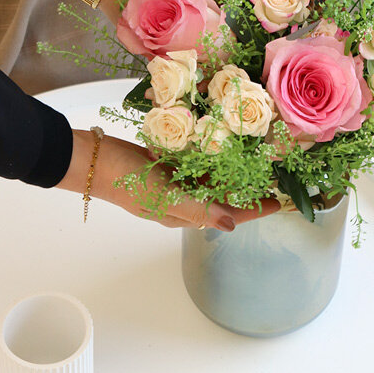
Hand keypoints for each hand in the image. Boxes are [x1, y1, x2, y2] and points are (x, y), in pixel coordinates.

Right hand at [56, 130, 279, 231]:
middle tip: (272, 176)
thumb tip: (231, 223)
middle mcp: (183, 201)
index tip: (279, 202)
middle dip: (247, 190)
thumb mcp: (164, 196)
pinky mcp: (168, 167)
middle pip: (223, 198)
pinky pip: (196, 166)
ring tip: (256, 161)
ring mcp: (175, 184)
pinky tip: (224, 148)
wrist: (94, 160)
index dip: (255, 210)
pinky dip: (211, 160)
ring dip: (232, 173)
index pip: (228, 214)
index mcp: (183, 214)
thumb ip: (198, 209)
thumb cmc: (127, 180)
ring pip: (211, 181)